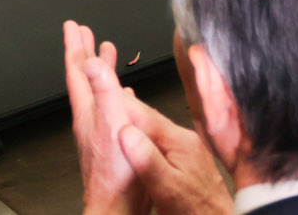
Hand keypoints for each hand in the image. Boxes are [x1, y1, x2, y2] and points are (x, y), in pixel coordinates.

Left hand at [65, 20, 147, 214]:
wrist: (119, 207)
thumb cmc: (116, 173)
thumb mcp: (112, 123)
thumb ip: (104, 91)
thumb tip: (91, 61)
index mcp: (89, 112)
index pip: (77, 72)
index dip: (75, 47)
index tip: (73, 26)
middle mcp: (92, 119)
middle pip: (85, 78)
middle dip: (85, 54)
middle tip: (84, 33)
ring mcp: (101, 130)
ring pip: (99, 91)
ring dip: (100, 70)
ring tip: (105, 53)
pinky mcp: (114, 140)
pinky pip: (112, 106)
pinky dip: (117, 93)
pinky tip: (125, 94)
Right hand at [113, 101, 232, 214]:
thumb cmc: (194, 209)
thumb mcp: (166, 187)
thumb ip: (147, 160)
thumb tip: (126, 133)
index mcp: (180, 141)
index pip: (147, 117)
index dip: (124, 105)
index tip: (106, 93)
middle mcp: (185, 139)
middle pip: (150, 120)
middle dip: (128, 110)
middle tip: (104, 98)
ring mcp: (186, 148)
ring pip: (154, 131)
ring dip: (135, 123)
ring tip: (114, 114)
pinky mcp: (185, 159)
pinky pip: (159, 142)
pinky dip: (144, 138)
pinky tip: (134, 141)